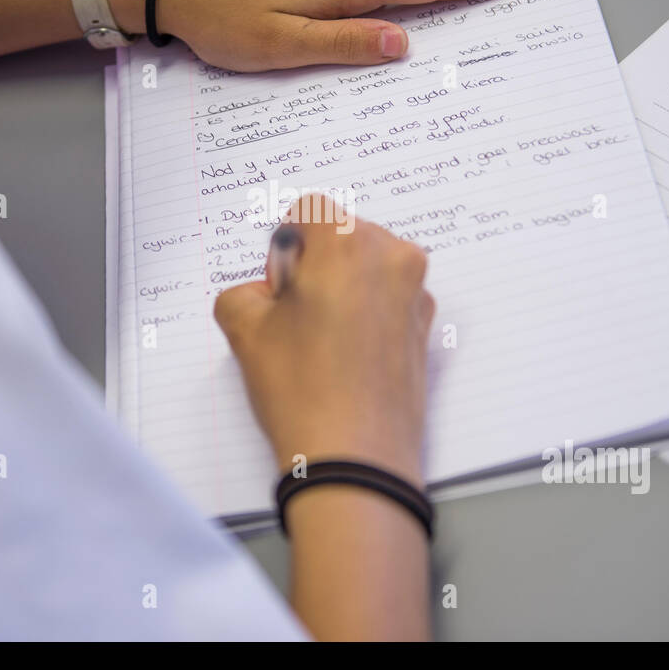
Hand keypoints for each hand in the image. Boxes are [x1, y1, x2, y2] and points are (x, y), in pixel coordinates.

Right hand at [212, 196, 435, 485]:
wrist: (356, 459)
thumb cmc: (304, 390)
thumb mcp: (245, 331)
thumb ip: (242, 292)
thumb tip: (261, 296)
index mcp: (347, 242)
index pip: (309, 210)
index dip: (285, 247)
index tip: (280, 287)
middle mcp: (392, 257)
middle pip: (344, 236)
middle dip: (316, 266)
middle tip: (296, 317)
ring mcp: (415, 294)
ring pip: (368, 269)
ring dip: (343, 290)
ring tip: (322, 343)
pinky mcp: (426, 328)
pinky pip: (389, 301)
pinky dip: (367, 316)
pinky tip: (346, 358)